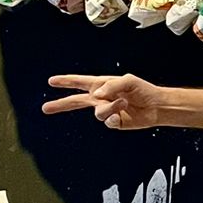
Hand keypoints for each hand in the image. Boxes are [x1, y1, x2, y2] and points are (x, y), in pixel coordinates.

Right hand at [43, 73, 164, 129]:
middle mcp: (101, 98)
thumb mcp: (129, 80)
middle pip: (76, 101)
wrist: (156, 106)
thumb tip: (97, 95)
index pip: (80, 82)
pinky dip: (114, 116)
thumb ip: (111, 85)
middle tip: (46, 108)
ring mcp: (107, 111)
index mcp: (102, 85)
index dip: (66, 81)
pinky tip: (122, 113)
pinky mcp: (114, 122)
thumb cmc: (144, 90)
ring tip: (124, 102)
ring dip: (111, 107)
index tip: (52, 81)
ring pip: (98, 112)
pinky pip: (107, 121)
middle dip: (61, 104)